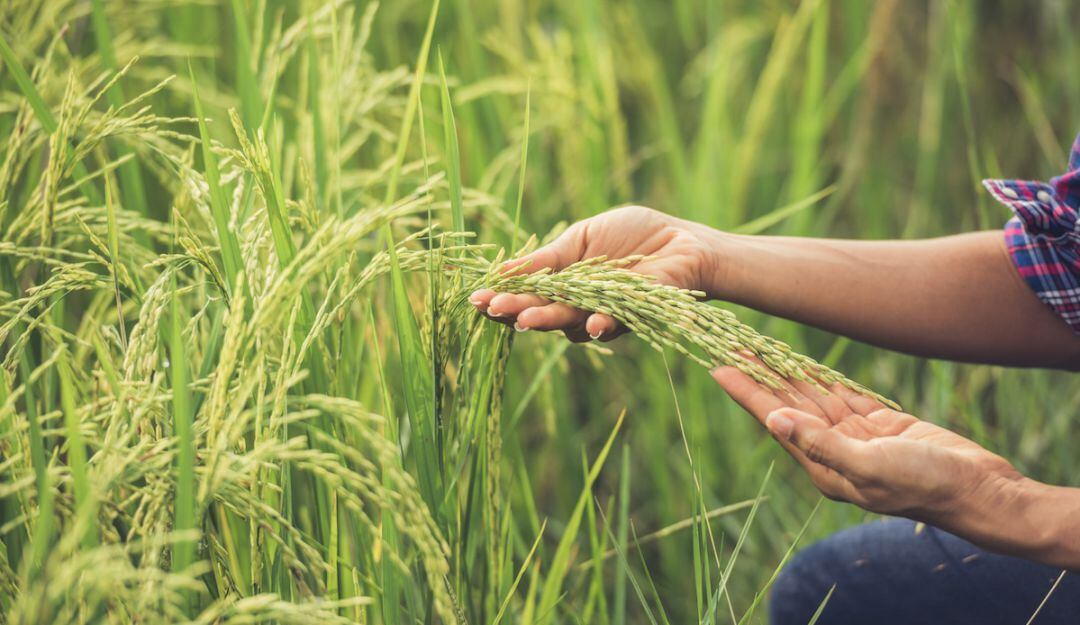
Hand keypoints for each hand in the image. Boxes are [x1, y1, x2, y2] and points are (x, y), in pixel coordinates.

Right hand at [470, 205, 723, 341]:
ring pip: (570, 323)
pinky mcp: (633, 316)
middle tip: (495, 309)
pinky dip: (600, 324)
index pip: (526, 294)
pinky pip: (612, 324)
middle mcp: (578, 305)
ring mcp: (603, 314)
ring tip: (527, 318)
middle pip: (541, 312)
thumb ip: (549, 258)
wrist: (682, 241)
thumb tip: (503, 270)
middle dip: (516, 311)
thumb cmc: (634, 235)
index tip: (477, 298)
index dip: (502, 297)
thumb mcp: (582, 238)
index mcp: (563, 283)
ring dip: (549, 320)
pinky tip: (589, 323)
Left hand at [710, 365, 1022, 521]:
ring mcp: (856, 438)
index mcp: (823, 466)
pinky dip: (822, 378)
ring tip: (758, 347)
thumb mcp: (870, 465)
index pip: (774, 421)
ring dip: (787, 373)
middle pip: (787, 405)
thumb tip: (775, 421)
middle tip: (731, 345)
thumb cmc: (925, 484)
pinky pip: (843, 396)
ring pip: (813, 398)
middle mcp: (833, 451)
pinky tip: (802, 364)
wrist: (978, 490)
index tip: (719, 367)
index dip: (746, 392)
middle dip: (760, 376)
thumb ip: (821, 444)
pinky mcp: (880, 426)